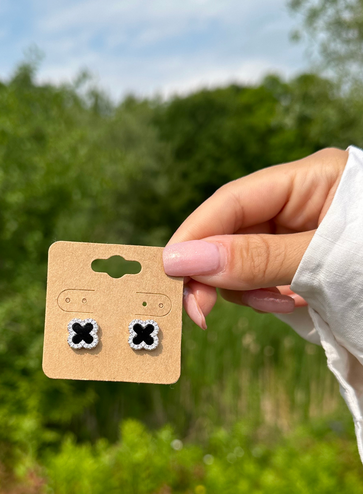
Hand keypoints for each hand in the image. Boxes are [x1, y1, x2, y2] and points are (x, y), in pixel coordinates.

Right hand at [162, 147, 348, 327]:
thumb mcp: (325, 260)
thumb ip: (257, 259)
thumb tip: (183, 261)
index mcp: (309, 181)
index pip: (232, 201)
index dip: (195, 236)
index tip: (169, 272)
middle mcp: (300, 204)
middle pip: (232, 234)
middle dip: (217, 272)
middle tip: (200, 313)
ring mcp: (300, 236)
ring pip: (244, 263)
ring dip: (249, 290)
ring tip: (282, 305)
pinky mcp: (304, 267)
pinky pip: (266, 281)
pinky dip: (269, 297)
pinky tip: (295, 306)